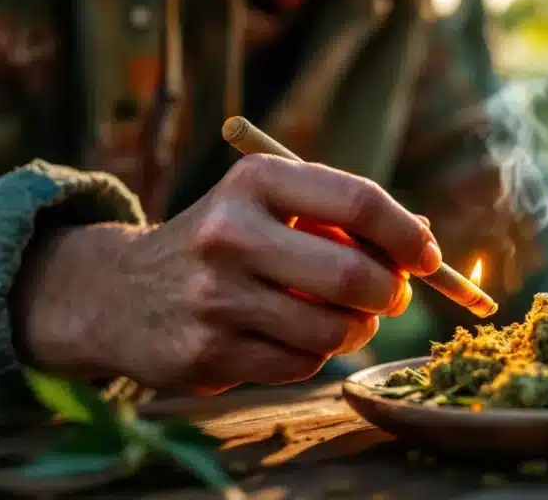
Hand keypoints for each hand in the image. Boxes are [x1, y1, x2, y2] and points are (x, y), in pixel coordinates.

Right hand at [12, 154, 440, 393]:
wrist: (119, 292)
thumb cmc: (225, 241)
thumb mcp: (271, 205)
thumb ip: (345, 216)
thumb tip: (423, 238)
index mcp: (256, 182)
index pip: (360, 202)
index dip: (408, 236)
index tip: (428, 257)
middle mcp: (231, 234)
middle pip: (355, 276)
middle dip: (391, 293)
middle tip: (393, 295)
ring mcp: (216, 298)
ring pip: (334, 331)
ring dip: (356, 330)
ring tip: (342, 317)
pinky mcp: (207, 354)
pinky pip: (302, 365)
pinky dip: (314, 355)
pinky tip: (292, 336)